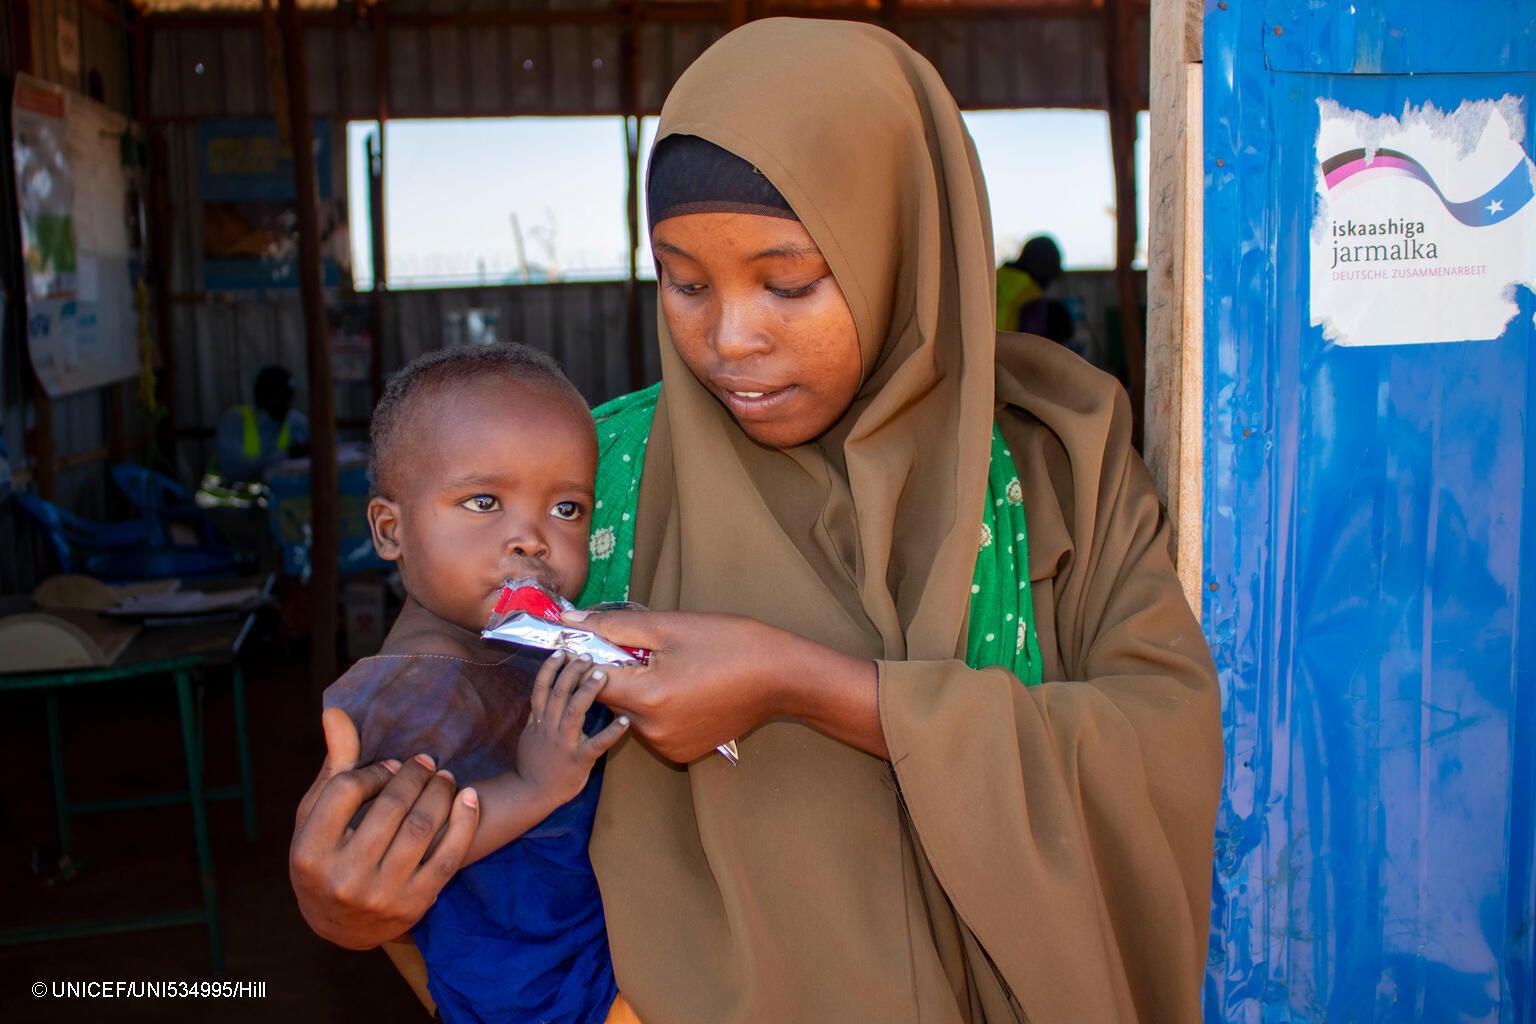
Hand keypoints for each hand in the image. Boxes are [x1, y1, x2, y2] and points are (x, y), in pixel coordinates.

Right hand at [289, 707, 478, 949]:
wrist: (341, 928)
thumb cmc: (325, 858)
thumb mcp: (316, 817)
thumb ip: (334, 766)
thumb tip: (336, 711)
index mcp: (310, 852)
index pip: (347, 790)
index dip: (373, 771)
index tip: (390, 766)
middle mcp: (344, 877)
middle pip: (391, 806)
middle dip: (414, 775)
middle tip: (427, 762)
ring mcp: (382, 894)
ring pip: (422, 827)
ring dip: (440, 792)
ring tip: (444, 777)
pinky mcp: (416, 904)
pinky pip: (449, 856)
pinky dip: (464, 822)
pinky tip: (468, 798)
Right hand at [516, 651, 631, 805]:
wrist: (531, 792)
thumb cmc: (533, 762)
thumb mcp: (529, 733)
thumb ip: (538, 713)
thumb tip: (544, 692)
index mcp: (539, 720)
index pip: (541, 688)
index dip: (550, 668)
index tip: (561, 651)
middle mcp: (550, 727)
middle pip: (559, 693)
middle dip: (572, 672)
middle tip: (586, 655)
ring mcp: (564, 743)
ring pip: (574, 711)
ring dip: (587, 691)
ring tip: (601, 675)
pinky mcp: (579, 759)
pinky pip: (597, 743)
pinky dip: (612, 731)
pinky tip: (625, 720)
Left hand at [566, 608, 887, 761]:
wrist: (780, 677)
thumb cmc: (728, 643)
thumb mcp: (669, 626)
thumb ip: (613, 626)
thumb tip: (570, 621)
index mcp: (647, 696)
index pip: (591, 678)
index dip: (588, 655)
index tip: (597, 639)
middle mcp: (652, 730)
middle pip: (611, 698)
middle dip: (620, 672)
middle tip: (650, 650)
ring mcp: (668, 746)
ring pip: (631, 713)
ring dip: (639, 691)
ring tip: (674, 669)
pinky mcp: (681, 753)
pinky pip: (653, 728)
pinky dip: (658, 710)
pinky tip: (685, 690)